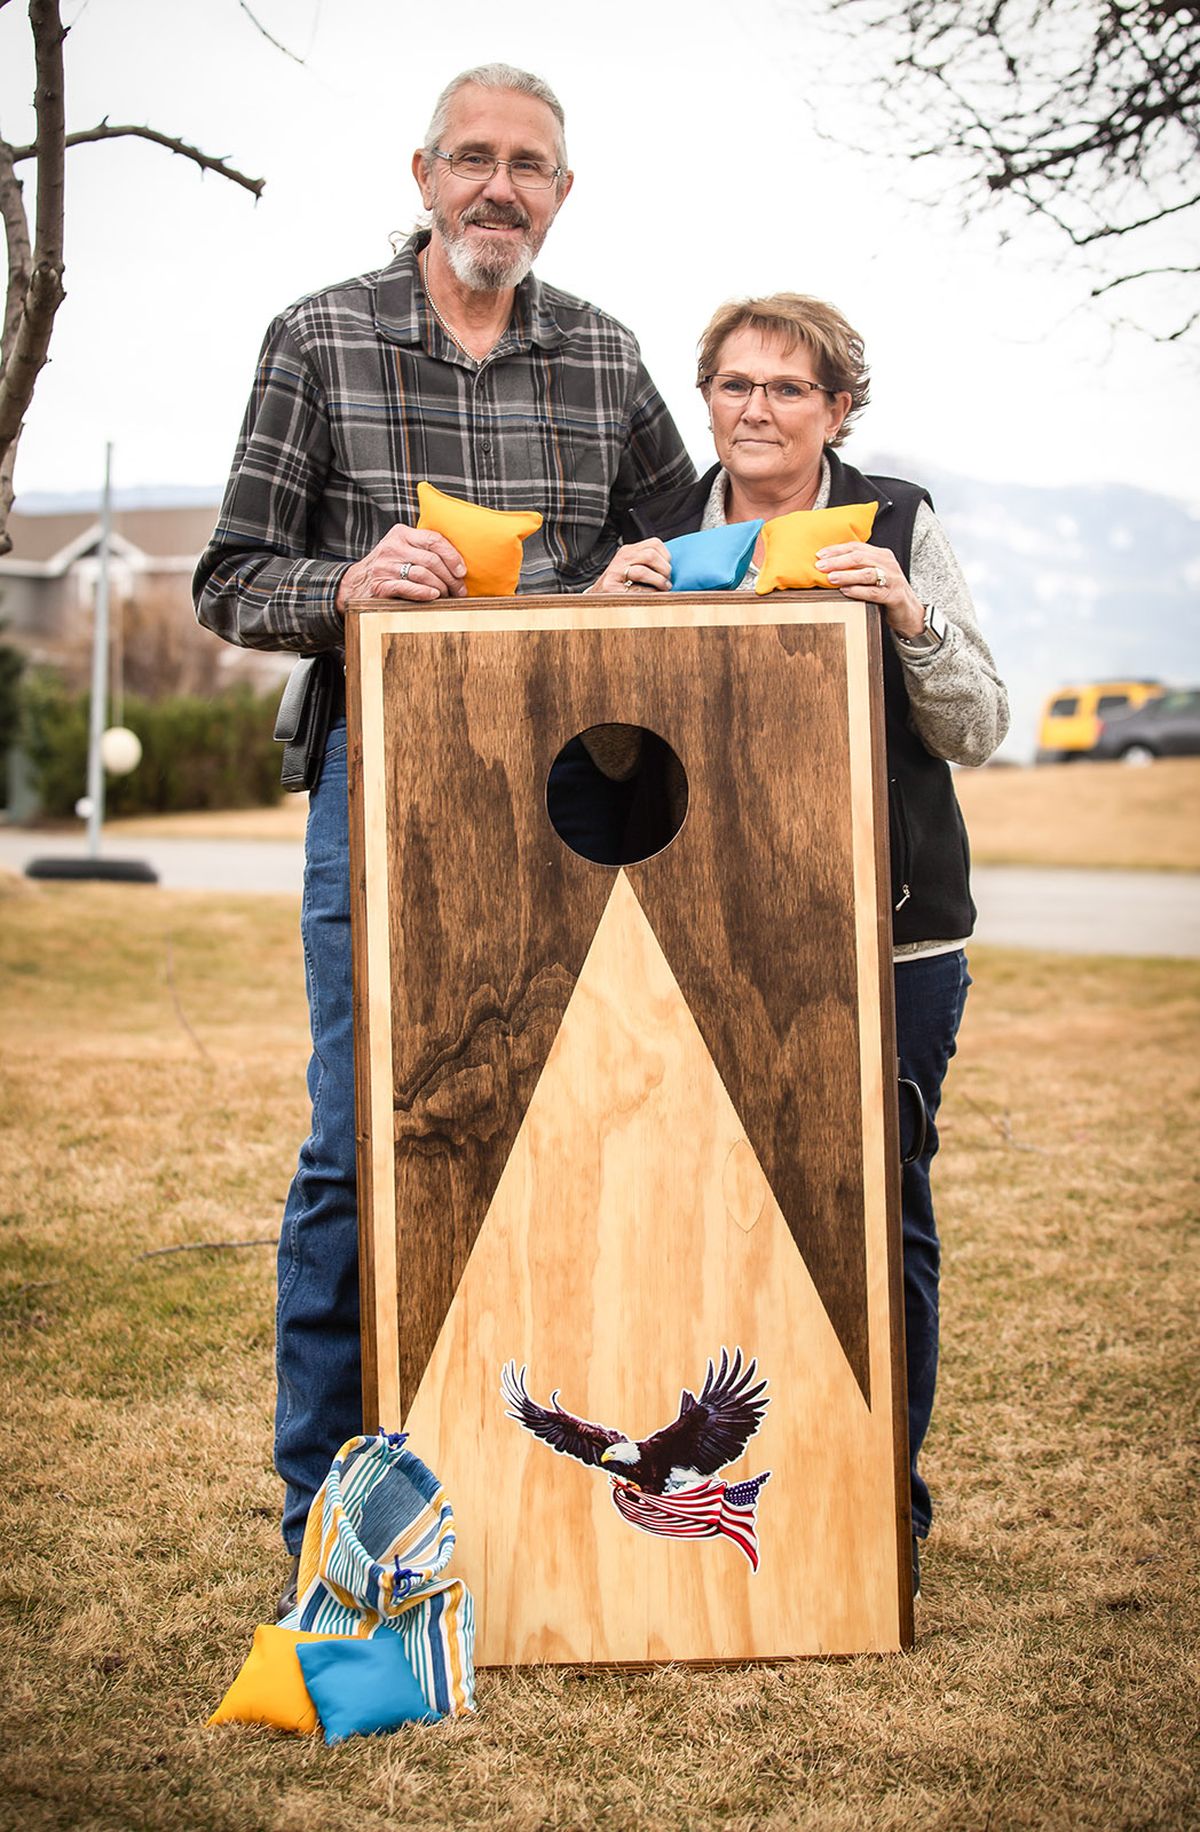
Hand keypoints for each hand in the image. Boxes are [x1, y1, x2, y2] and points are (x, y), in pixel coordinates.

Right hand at [336, 524, 467, 608]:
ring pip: (423, 574)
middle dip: (450, 578)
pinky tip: (434, 596)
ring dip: (441, 588)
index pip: (434, 539)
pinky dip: (424, 593)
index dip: (452, 556)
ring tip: (448, 596)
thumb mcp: (403, 549)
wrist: (356, 584)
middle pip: (431, 560)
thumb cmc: (390, 567)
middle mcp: (392, 547)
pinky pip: (407, 588)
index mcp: (401, 534)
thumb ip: (423, 548)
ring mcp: (385, 566)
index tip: (462, 571)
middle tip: (459, 590)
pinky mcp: (380, 585)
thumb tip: (458, 562)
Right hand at [587, 539, 671, 594]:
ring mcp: (614, 572)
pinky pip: (636, 590)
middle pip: (650, 555)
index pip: (654, 543)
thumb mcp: (633, 568)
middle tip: (667, 581)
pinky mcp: (611, 588)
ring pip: (643, 571)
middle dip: (664, 569)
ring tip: (662, 589)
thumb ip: (649, 564)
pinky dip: (648, 594)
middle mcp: (621, 558)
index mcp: (629, 551)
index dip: (666, 556)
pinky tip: (650, 597)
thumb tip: (673, 569)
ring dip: (658, 582)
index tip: (668, 569)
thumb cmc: (621, 586)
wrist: (598, 598)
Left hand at [814, 541, 925, 638]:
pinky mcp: (895, 595)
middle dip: (838, 561)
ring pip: (867, 573)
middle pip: (860, 557)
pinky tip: (845, 591)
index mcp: (881, 555)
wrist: (909, 613)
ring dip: (847, 575)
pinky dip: (858, 591)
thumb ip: (857, 569)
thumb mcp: (873, 576)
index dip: (837, 550)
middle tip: (820, 566)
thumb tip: (828, 567)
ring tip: (831, 578)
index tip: (819, 555)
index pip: (856, 547)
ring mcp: (893, 579)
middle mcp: (888, 564)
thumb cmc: (886, 593)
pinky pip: (874, 592)